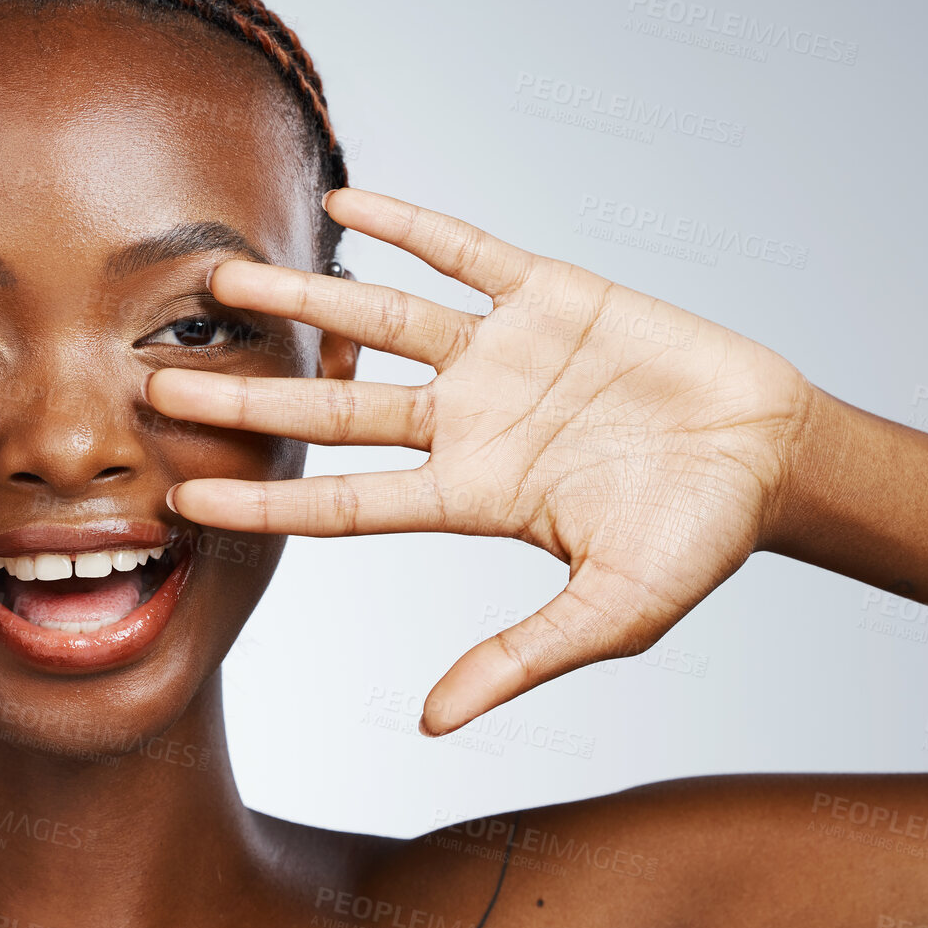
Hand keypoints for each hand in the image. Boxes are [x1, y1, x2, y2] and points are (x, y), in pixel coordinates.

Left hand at [147, 187, 814, 734]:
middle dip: (250, 395)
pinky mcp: (548, 294)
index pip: (344, 498)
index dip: (266, 494)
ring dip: (304, 300)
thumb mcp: (610, 613)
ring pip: (380, 321)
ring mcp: (500, 355)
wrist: (772, 454)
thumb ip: (519, 657)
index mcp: (469, 494)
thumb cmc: (694, 541)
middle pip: (335, 406)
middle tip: (154, 380)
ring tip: (223, 278)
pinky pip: (463, 251)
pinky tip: (344, 202)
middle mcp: (465, 420)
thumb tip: (430, 724)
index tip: (183, 494)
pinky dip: (408, 227)